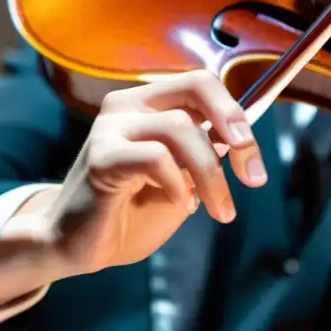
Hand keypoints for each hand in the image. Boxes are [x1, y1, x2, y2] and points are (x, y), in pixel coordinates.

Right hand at [0, 70, 267, 298]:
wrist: (78, 247)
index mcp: (148, 103)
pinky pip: (155, 158)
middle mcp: (128, 105)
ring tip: (219, 210)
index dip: (235, 113)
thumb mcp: (182, 179)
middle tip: (252, 175)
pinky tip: (178, 204)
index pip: (201, 83)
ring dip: (212, 175)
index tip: (251, 157)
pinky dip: (178, 185)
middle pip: (196, 86)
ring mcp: (111, 127)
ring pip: (181, 128)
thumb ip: (205, 153)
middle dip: (234, 128)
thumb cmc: (130, 211)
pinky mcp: (100, 157)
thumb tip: (239, 137)